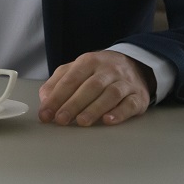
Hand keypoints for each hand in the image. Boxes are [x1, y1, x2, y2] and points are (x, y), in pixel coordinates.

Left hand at [38, 51, 153, 126]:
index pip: (70, 79)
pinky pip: (130, 104)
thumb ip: (58, 82)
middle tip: (60, 120)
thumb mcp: (77, 70)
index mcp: (89, 61)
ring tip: (81, 122)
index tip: (45, 114)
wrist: (135, 65)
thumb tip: (44, 99)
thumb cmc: (98, 72)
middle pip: (90, 86)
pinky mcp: (139, 96)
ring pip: (110, 94)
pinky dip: (119, 113)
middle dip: (73, 104)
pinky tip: (108, 120)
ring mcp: (125, 82)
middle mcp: (108, 70)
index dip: (56, 97)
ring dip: (94, 109)